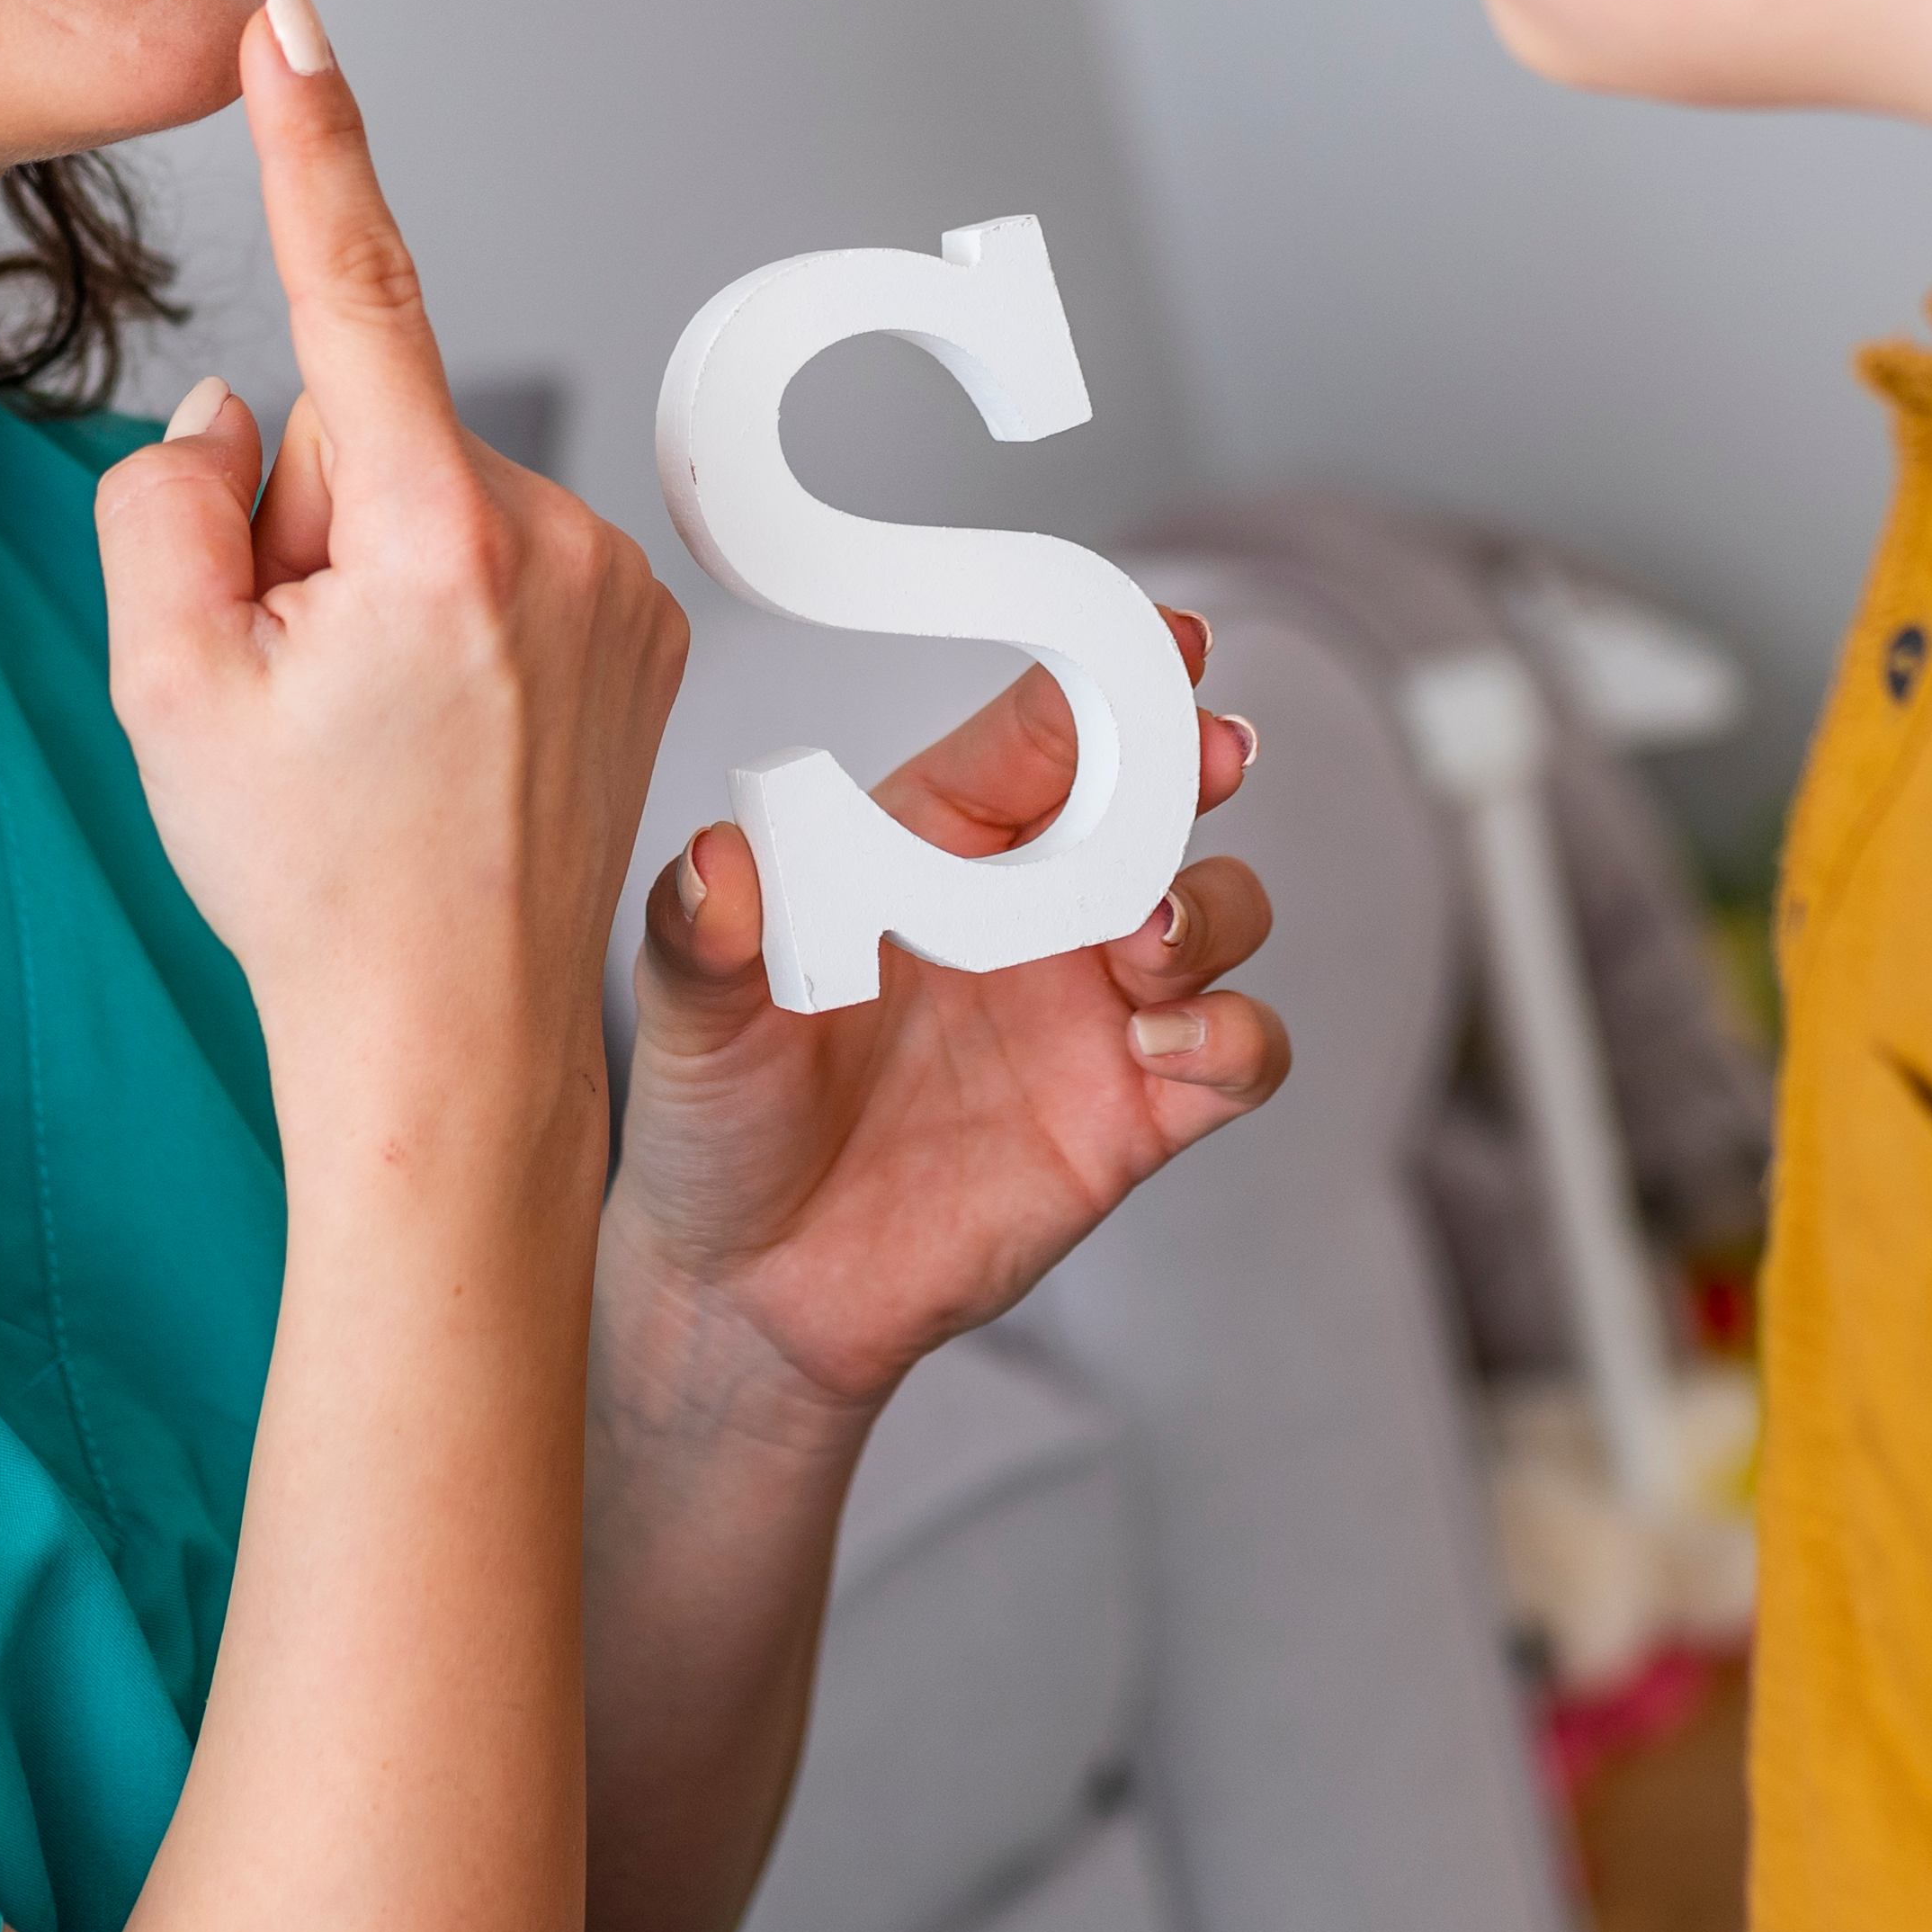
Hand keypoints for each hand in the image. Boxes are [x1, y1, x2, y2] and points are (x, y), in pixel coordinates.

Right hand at [97, 0, 688, 1154]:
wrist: (448, 1049)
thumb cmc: (307, 887)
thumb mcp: (164, 686)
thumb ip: (170, 501)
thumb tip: (243, 409)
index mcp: (433, 539)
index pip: (359, 289)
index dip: (314, 141)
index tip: (288, 16)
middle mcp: (553, 540)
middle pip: (368, 435)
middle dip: (307, 524)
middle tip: (295, 695)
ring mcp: (620, 586)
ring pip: (435, 501)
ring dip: (378, 580)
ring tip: (373, 738)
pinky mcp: (650, 626)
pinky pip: (501, 558)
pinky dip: (448, 616)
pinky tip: (439, 737)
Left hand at [600, 615, 1285, 1422]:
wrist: (753, 1290)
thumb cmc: (720, 1123)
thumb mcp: (692, 1022)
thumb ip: (702, 937)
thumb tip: (713, 862)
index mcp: (935, 842)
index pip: (1039, 733)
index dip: (1107, 677)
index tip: (1162, 641)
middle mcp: (1031, 910)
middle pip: (1154, 802)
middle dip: (1194, 763)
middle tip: (1208, 754)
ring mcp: (1092, 1009)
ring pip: (1218, 911)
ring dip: (1211, 906)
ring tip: (1148, 938)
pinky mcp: (1133, 1115)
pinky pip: (1238, 1053)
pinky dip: (1234, 1036)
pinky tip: (1162, 1048)